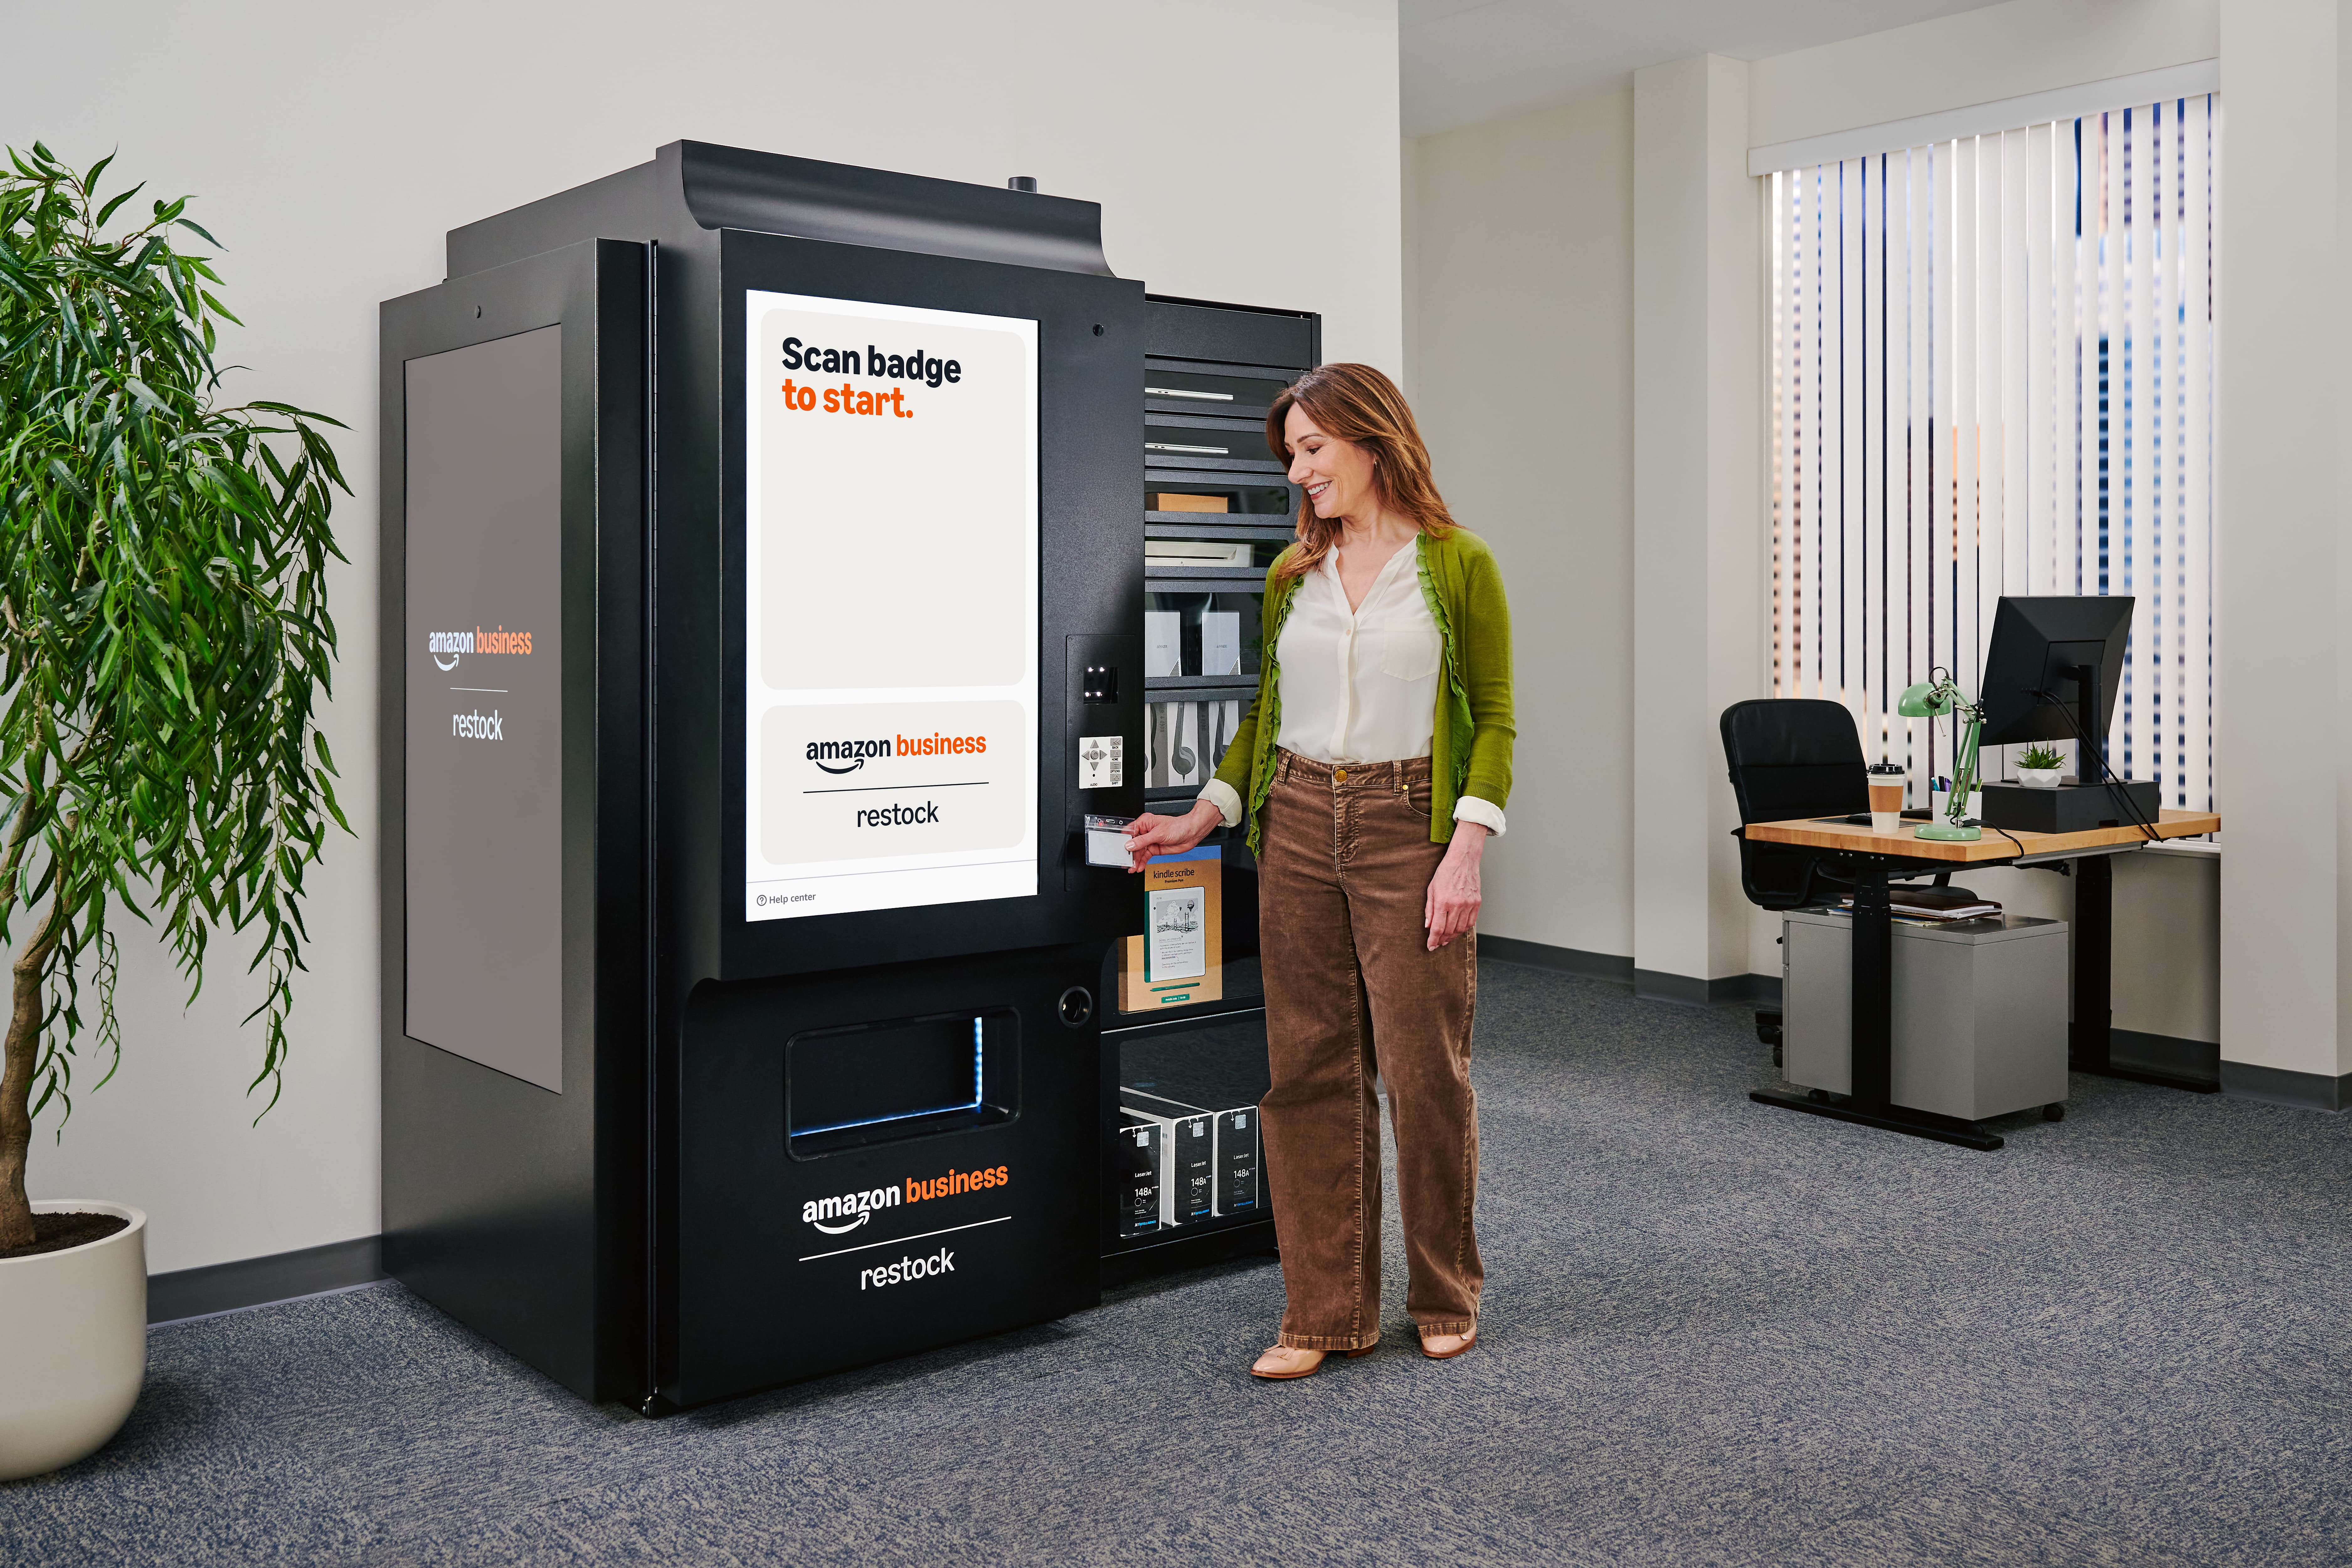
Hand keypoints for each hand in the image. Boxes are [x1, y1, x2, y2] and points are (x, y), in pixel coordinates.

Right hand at [1125, 800, 1221, 870]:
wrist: (1191, 834)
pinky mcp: (1154, 848)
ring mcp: (1150, 841)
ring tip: (1132, 867)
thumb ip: (1143, 841)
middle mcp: (1146, 831)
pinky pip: (1145, 856)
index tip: (1121, 850)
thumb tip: (1130, 845)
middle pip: (1133, 844)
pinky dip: (1141, 862)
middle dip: (1129, 854)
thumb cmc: (1178, 827)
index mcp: (1144, 822)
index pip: (1130, 832)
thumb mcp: (1158, 834)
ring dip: (1135, 860)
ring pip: (1138, 852)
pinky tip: (1138, 867)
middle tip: (1126, 862)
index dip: (1124, 841)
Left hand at [1424, 822, 1485, 948]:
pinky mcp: (1477, 903)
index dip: (1433, 940)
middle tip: (1437, 943)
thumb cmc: (1445, 872)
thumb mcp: (1431, 889)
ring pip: (1460, 929)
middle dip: (1442, 940)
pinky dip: (1463, 929)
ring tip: (1446, 938)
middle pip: (1449, 931)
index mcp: (1443, 901)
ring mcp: (1469, 904)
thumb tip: (1428, 926)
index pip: (1438, 928)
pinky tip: (1457, 930)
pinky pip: (1471, 922)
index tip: (1430, 946)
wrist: (1463, 860)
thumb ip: (1429, 909)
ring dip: (1452, 936)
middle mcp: (1457, 905)